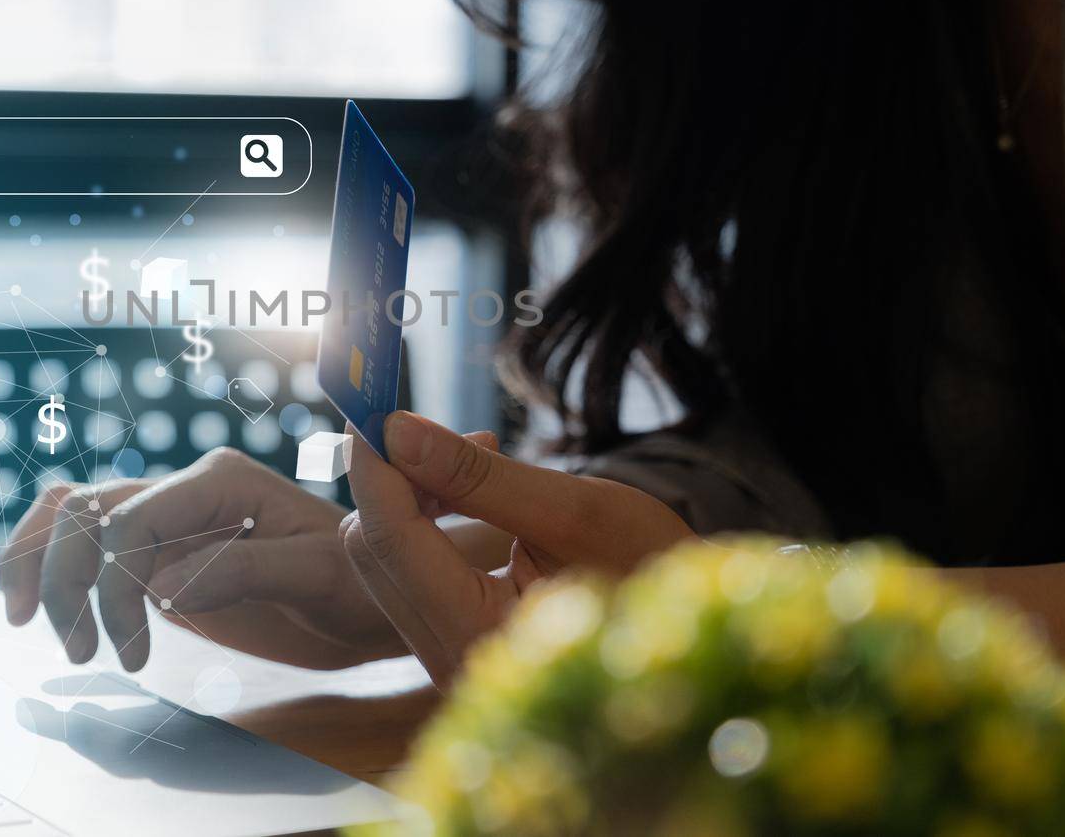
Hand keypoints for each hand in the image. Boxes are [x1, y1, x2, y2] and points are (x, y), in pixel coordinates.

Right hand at [0, 447, 407, 671]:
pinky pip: (91, 545)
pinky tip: (52, 614)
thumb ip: (243, 572)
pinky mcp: (159, 553)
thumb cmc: (358, 582)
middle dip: (63, 577)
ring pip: (73, 516)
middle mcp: (184, 490)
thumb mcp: (317, 575)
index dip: (114, 586)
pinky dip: (55, 570)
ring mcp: (168, 518)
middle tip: (82, 652)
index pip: (132, 519)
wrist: (373, 596)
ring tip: (49, 632)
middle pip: (84, 510)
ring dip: (43, 569)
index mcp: (220, 481)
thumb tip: (160, 589)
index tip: (133, 653)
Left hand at [341, 411, 698, 685]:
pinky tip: (472, 493)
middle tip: (438, 427)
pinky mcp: (455, 643)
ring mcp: (448, 657)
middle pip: (375, 549)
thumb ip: (477, 476)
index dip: (374, 461)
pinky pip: (411, 573)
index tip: (371, 404)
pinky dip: (428, 522)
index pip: (389, 536)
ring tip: (478, 456)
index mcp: (480, 636)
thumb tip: (398, 430)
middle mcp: (450, 660)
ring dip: (413, 496)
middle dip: (395, 477)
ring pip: (386, 560)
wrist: (693, 632)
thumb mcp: (574, 509)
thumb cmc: (653, 568)